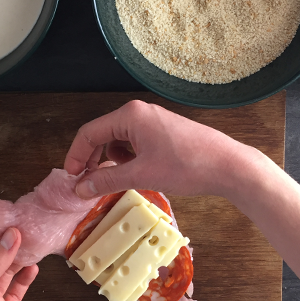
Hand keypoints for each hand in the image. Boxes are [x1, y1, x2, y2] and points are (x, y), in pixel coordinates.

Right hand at [64, 100, 299, 276]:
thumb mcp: (141, 175)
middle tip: (87, 183)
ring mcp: (155, 121)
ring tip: (117, 179)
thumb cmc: (187, 166)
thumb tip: (80, 188)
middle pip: (103, 134)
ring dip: (113, 160)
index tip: (71, 178)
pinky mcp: (166, 131)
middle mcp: (141, 112)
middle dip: (94, 159)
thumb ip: (107, 179)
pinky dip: (131, 158)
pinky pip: (138, 142)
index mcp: (130, 116)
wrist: (228, 166)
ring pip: (121, 140)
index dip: (76, 156)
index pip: (89, 133)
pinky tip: (139, 173)